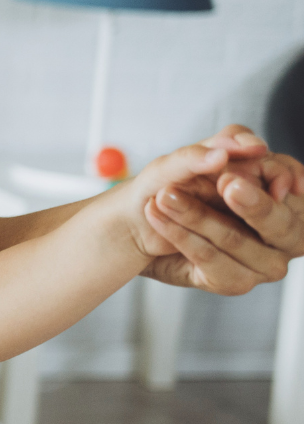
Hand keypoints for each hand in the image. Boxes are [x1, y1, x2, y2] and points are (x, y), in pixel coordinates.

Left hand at [138, 127, 303, 294]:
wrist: (136, 224)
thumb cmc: (171, 185)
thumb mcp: (189, 158)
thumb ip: (224, 143)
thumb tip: (251, 144)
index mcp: (279, 191)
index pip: (292, 182)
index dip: (278, 177)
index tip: (244, 174)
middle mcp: (280, 229)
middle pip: (281, 223)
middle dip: (251, 204)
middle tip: (224, 183)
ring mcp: (263, 260)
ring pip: (238, 239)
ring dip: (197, 217)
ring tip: (163, 196)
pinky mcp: (236, 280)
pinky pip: (212, 260)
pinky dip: (181, 236)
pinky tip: (158, 217)